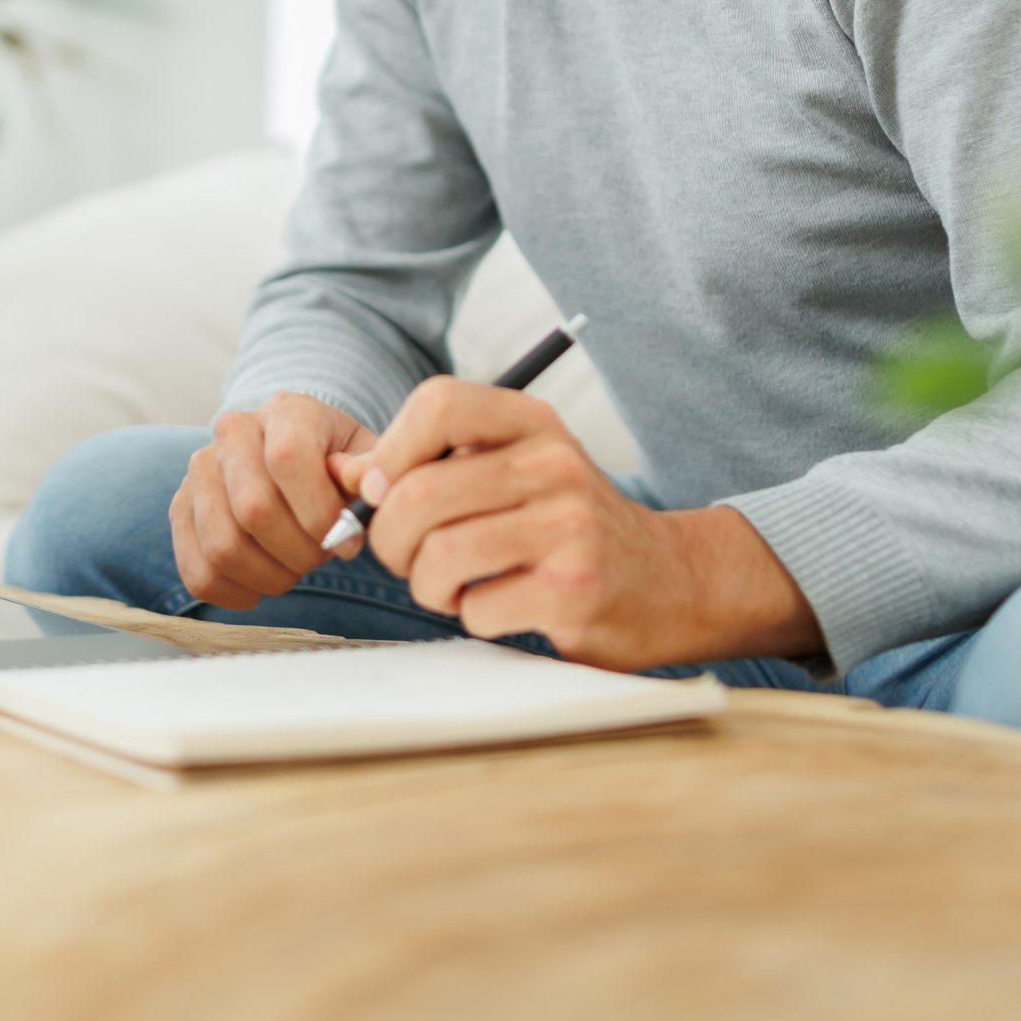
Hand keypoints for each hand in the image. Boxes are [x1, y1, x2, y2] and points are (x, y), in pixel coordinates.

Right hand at [170, 394, 377, 610]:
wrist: (289, 454)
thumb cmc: (334, 462)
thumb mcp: (364, 456)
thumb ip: (370, 472)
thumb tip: (371, 490)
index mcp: (286, 412)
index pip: (288, 459)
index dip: (320, 514)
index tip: (347, 542)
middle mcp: (233, 432)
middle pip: (254, 509)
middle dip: (298, 553)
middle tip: (319, 558)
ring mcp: (199, 471)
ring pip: (222, 545)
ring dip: (267, 577)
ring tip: (292, 571)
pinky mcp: (180, 509)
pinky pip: (197, 570)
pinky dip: (232, 593)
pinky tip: (259, 586)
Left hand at [332, 377, 816, 668]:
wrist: (673, 580)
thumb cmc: (571, 524)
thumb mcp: (516, 472)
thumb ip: (434, 466)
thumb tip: (347, 479)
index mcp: (532, 423)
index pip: (436, 403)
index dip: (391, 452)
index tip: (387, 492)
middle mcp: (552, 464)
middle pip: (420, 493)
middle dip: (392, 541)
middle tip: (409, 559)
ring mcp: (568, 527)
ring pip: (438, 556)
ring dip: (427, 586)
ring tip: (453, 587)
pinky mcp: (574, 590)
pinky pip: (476, 609)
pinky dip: (472, 617)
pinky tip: (503, 605)